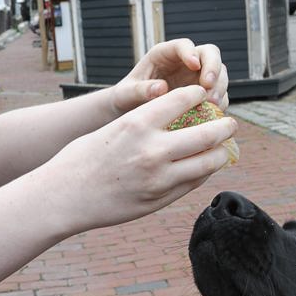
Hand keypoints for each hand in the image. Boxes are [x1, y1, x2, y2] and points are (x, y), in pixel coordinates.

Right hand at [46, 85, 236, 231]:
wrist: (65, 196)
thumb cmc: (82, 158)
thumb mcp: (113, 129)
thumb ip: (145, 124)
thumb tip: (175, 118)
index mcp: (139, 123)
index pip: (185, 99)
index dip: (200, 95)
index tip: (205, 96)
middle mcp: (153, 149)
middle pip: (207, 133)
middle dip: (225, 126)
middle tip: (230, 123)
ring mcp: (160, 178)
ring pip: (208, 163)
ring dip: (221, 153)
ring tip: (224, 148)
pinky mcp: (161, 199)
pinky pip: (194, 183)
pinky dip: (204, 172)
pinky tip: (204, 167)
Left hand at [110, 38, 228, 115]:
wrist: (132, 112)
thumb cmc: (126, 98)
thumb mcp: (126, 94)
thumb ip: (140, 90)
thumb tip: (161, 88)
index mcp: (164, 54)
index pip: (184, 45)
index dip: (190, 52)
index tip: (194, 64)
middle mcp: (185, 61)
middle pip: (210, 53)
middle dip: (213, 68)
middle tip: (208, 86)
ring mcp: (197, 77)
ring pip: (220, 73)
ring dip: (220, 87)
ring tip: (211, 104)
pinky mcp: (204, 94)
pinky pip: (219, 94)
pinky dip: (220, 102)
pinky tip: (213, 115)